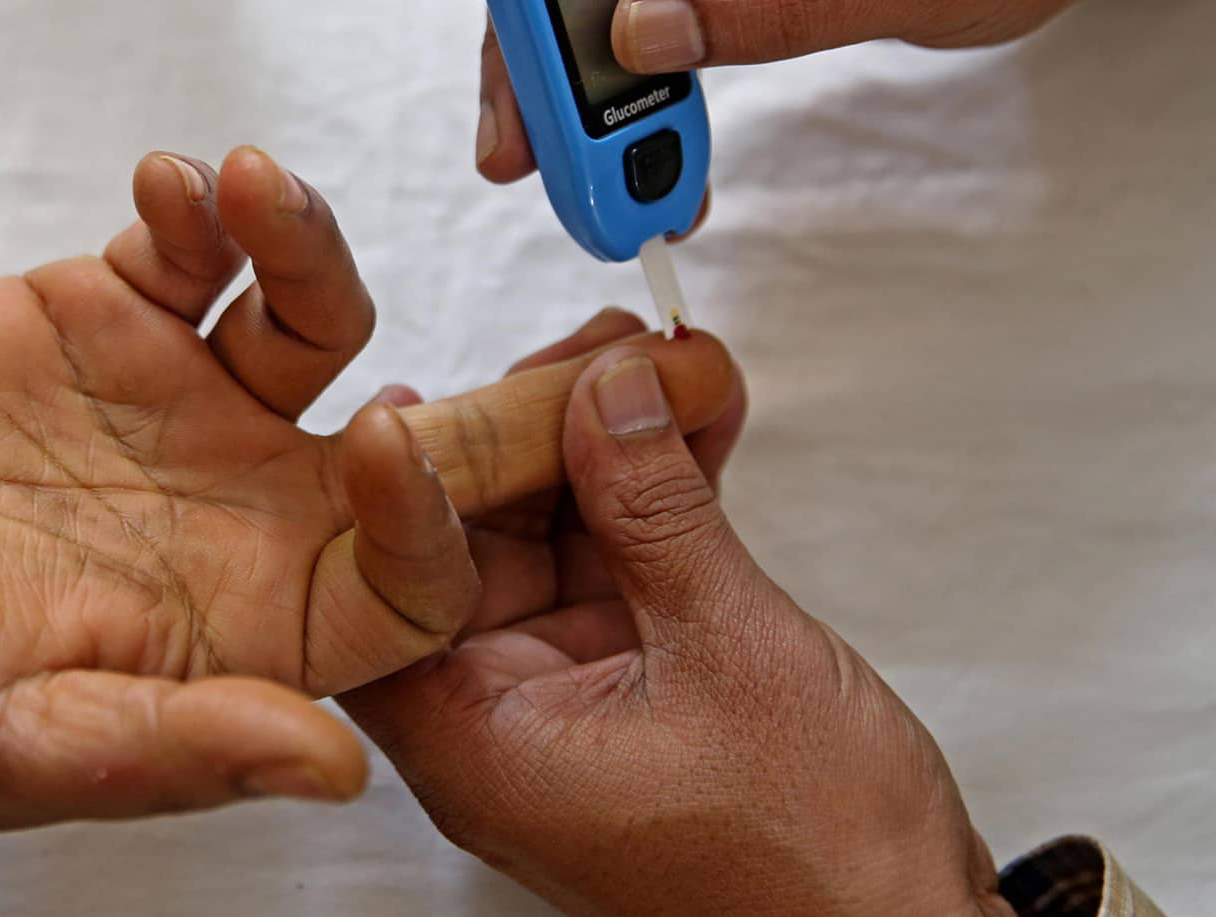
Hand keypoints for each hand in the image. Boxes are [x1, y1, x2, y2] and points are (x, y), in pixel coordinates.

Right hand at [0, 146, 742, 827]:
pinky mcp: (119, 313)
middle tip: (612, 331)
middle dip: (512, 398)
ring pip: (319, 315)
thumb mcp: (10, 743)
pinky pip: (202, 252)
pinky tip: (176, 186)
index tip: (389, 434)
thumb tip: (332, 768)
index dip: (434, 520)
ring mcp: (190, 402)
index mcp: (249, 626)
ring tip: (253, 190)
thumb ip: (175, 747)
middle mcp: (246, 510)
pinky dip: (205, 213)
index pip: (410, 585)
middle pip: (423, 450)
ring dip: (313, 248)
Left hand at [341, 346, 1010, 916]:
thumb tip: (609, 390)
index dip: (398, 491)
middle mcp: (502, 723)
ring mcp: (567, 696)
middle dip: (531, 438)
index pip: (397, 596)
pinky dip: (657, 496)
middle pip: (472, 547)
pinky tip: (695, 419)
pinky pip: (619, 564)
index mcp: (480, 747)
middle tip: (589, 352)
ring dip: (607, 449)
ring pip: (553, 539)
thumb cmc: (818, 861)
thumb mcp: (731, 647)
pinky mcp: (631, 677)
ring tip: (657, 361)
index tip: (410, 404)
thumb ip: (658, 507)